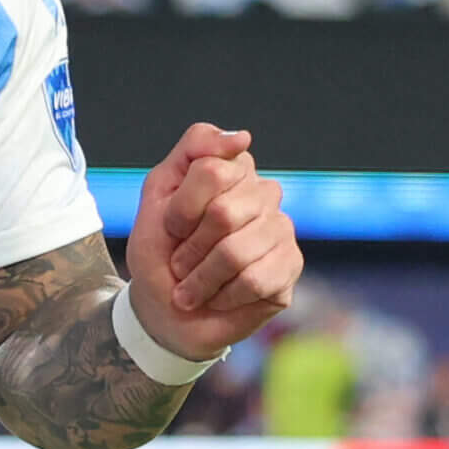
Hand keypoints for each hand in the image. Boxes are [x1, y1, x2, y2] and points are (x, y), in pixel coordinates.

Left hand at [124, 122, 301, 362]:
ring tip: (194, 286)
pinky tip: (219, 297)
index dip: (181, 210)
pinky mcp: (290, 267)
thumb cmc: (161, 249)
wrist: (164, 310)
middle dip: (190, 248)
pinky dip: (223, 296)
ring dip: (201, 278)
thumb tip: (244, 137)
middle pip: (224, 213)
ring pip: (236, 252)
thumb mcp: (159, 191)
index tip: (171, 227)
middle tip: (181, 263)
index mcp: (234, 168)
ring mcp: (281, 229)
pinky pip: (254, 280)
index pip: (212, 171)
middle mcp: (264, 192)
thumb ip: (194, 149)